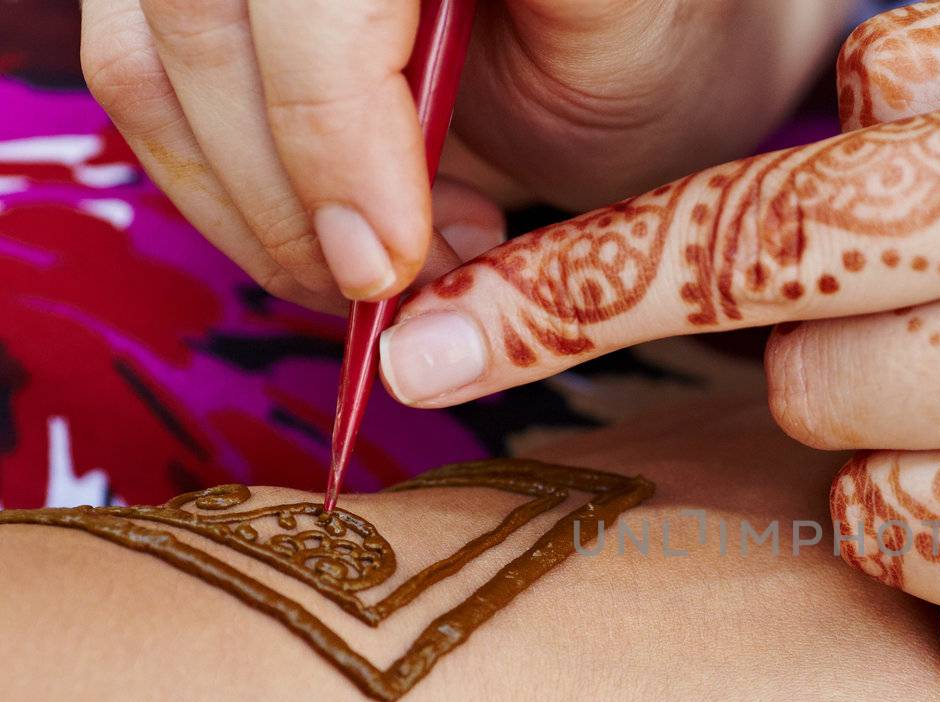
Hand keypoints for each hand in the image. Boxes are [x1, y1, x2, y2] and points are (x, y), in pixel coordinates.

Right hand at [78, 0, 852, 311]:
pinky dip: (230, 190)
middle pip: (202, 27)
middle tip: (395, 277)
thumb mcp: (615, 35)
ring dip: (257, 206)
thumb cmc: (641, 40)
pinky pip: (140, 87)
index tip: (386, 261)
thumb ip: (484, 103)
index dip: (328, 128)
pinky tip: (342, 222)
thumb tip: (367, 248)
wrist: (626, 40)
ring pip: (145, 65)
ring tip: (390, 251)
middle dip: (291, 191)